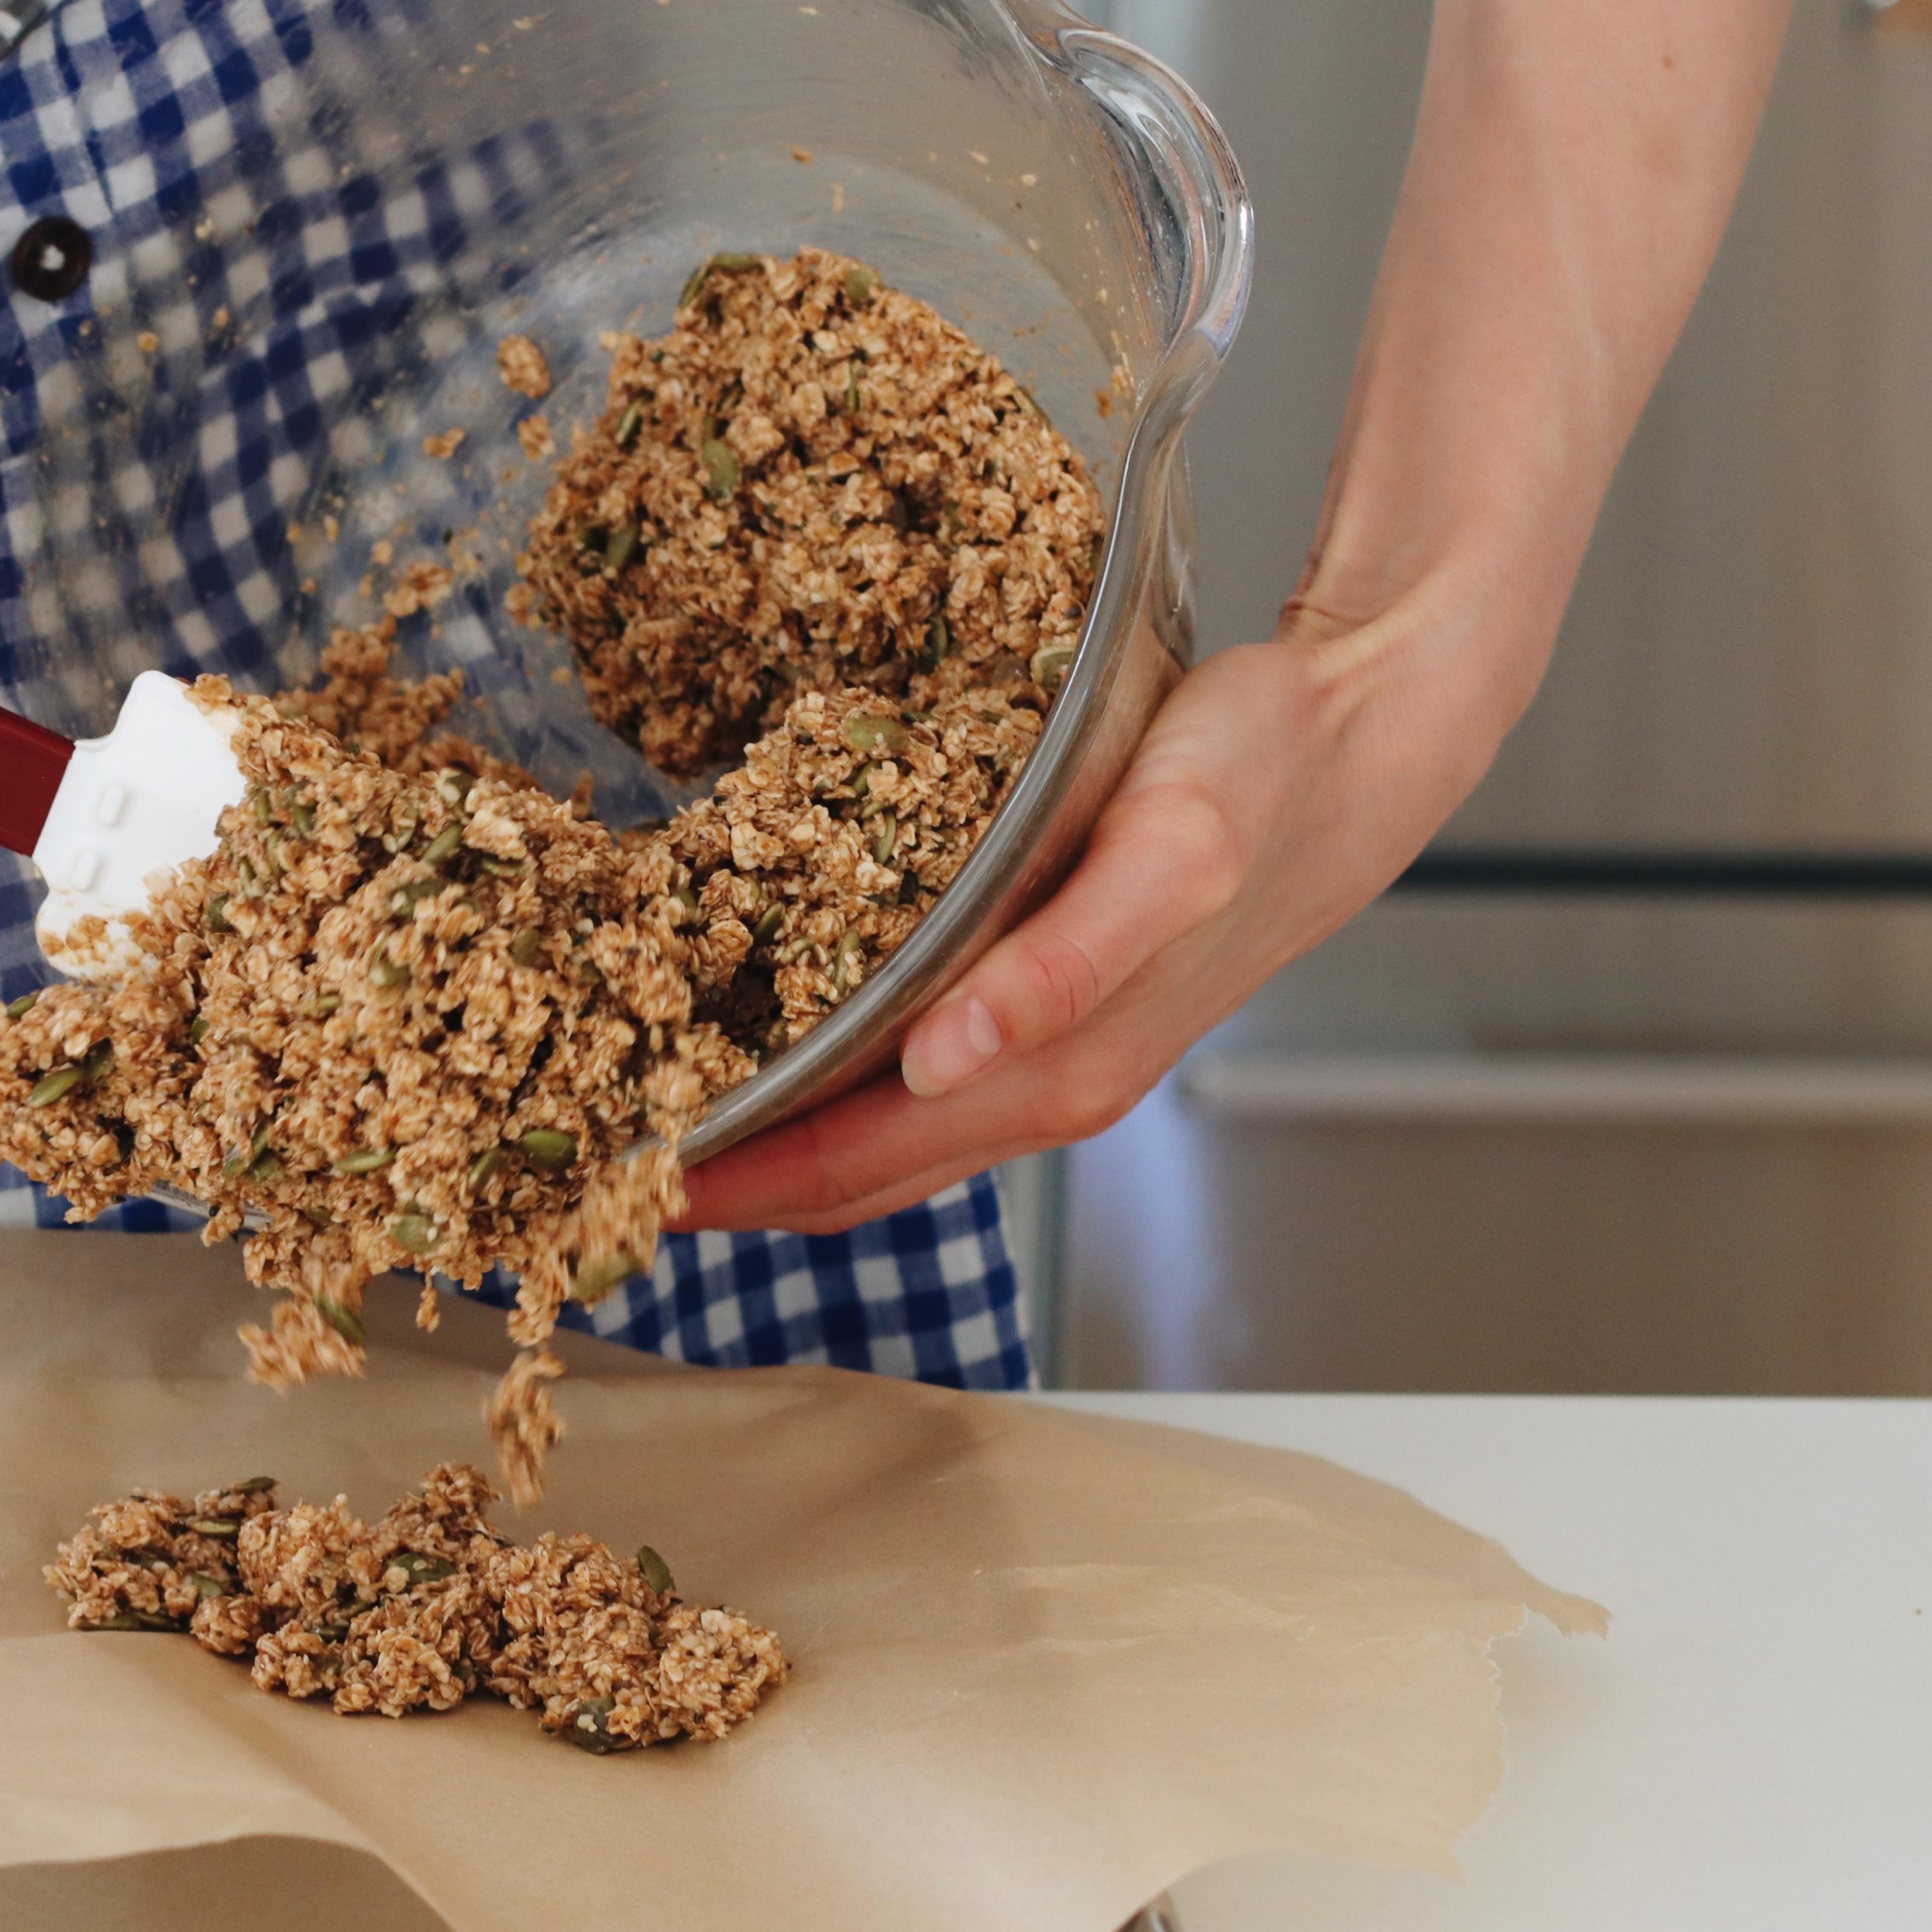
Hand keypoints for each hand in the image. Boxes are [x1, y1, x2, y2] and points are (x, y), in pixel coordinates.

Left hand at [669, 617, 1494, 1236]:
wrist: (1359, 746)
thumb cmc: (1261, 781)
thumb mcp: (1170, 851)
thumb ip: (1062, 964)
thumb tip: (941, 1065)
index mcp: (1049, 1071)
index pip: (848, 1163)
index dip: (725, 1185)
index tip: (599, 1180)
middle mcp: (1032, 1085)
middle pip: (841, 1174)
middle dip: (714, 1186)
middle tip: (572, 1160)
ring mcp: (1035, 1054)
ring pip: (868, 1136)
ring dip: (757, 1143)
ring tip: (630, 1114)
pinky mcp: (1038, 1004)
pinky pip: (903, 1075)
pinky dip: (815, 1080)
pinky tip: (754, 1046)